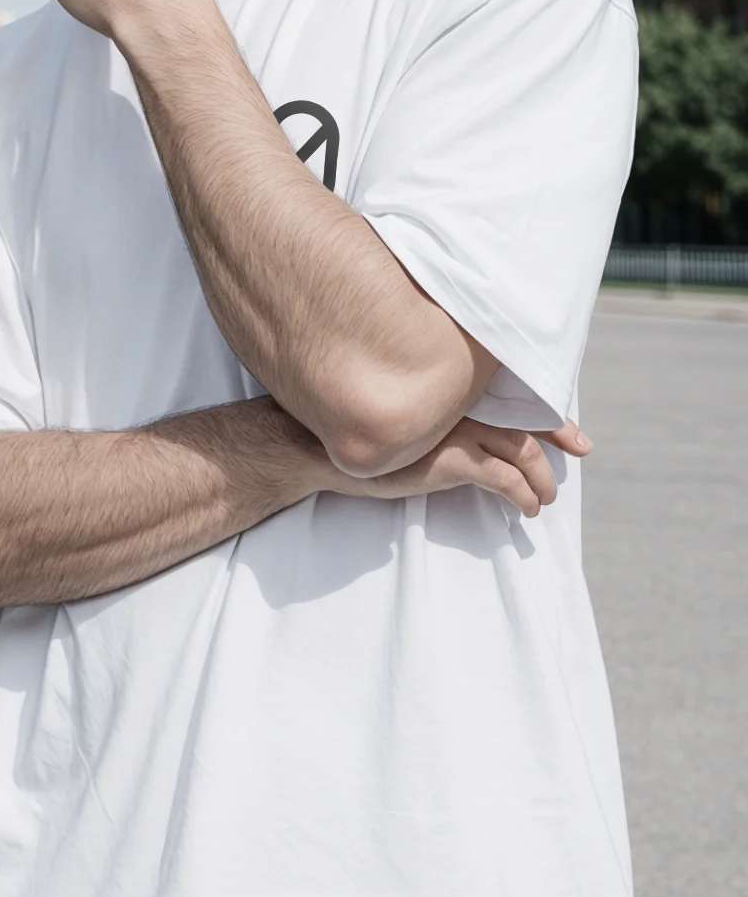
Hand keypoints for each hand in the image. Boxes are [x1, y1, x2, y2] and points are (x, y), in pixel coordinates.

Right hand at [317, 416, 589, 515]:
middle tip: (581, 449)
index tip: (570, 428)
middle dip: (558, 436)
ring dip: (541, 478)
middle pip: (525, 418)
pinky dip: (523, 495)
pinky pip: (504, 479)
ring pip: (523, 451)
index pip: (510, 394)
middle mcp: (456, 401)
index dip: (545, 410)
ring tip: (544, 498)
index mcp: (447, 387)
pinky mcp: (450, 458)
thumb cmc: (356, 432)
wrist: (316, 448)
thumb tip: (459, 426)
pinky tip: (526, 509)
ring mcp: (455, 428)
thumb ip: (434, 414)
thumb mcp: (403, 418)